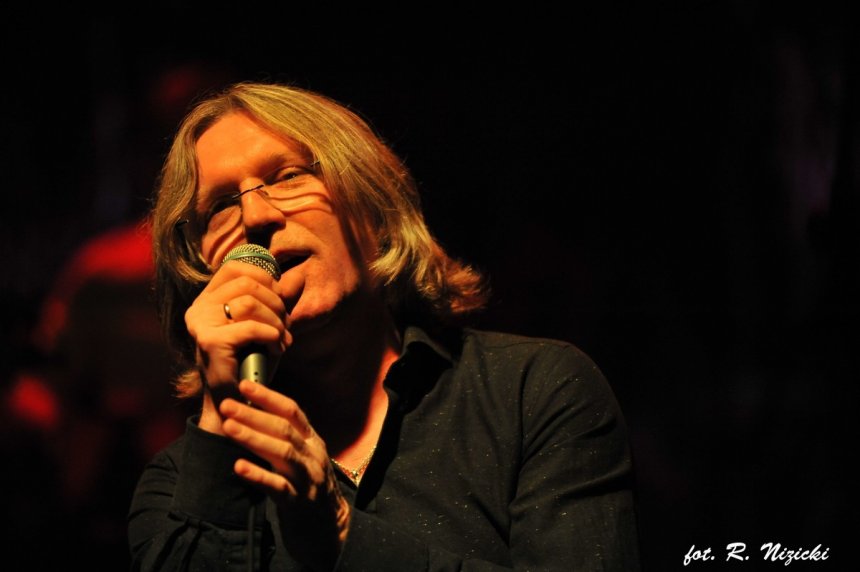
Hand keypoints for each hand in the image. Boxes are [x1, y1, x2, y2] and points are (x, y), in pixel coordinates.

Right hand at [184, 261, 289, 432]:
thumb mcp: (267, 324)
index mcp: (207, 299)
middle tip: (285, 326)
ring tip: (282, 338)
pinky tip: (277, 350)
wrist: (235, 401)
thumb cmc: (250, 360)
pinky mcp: (210, 342)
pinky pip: (251, 327)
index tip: (279, 299)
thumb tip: (298, 276)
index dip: (264, 278)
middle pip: (248, 284)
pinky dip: (272, 336)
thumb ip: (280, 300)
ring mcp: (201, 325)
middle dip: (276, 303)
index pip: (235, 268)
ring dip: (276, 321)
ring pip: (251, 304)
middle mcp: (198, 308)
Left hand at [221, 380, 349, 570]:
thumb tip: (251, 414)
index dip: (268, 396)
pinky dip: (258, 475)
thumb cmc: (308, 488)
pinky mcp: (299, 503)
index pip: (292, 411)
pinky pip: (278, 487)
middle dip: (254, 414)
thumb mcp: (301, 457)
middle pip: (284, 429)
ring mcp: (308, 479)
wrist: (329, 528)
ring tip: (229, 427)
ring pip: (283, 453)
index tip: (244, 384)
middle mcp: (313, 455)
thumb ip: (284, 438)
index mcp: (312, 441)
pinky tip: (239, 467)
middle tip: (227, 404)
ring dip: (254, 438)